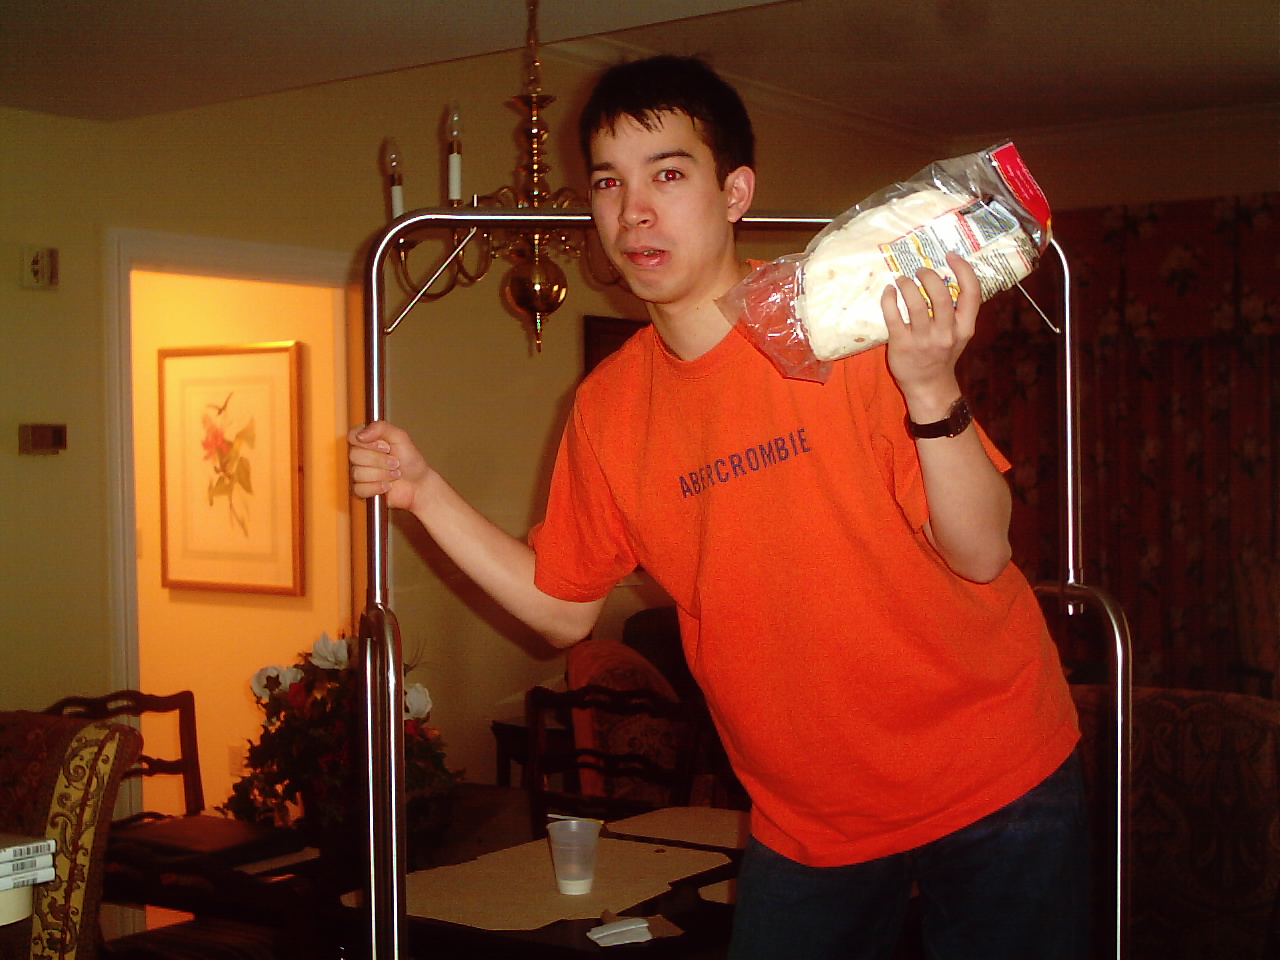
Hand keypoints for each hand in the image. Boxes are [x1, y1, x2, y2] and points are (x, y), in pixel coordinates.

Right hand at [347, 420, 430, 511]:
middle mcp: (359, 455)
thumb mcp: (400, 437)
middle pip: (354, 455)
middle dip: (379, 460)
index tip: (386, 447)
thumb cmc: (410, 460)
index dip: (368, 444)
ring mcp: (358, 473)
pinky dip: (377, 487)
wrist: (418, 483)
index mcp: (366, 440)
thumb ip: (381, 428)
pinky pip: (359, 489)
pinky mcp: (360, 490)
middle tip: (395, 462)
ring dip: (381, 474)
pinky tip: (387, 485)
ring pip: (357, 473)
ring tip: (394, 474)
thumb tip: (360, 434)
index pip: (352, 436)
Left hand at [881, 251, 980, 412]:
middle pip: (940, 294)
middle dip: (928, 275)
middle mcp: (946, 333)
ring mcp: (923, 339)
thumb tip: (946, 276)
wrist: (928, 385)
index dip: (963, 269)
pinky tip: (889, 292)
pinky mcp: (902, 344)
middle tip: (919, 271)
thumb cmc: (942, 355)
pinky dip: (889, 298)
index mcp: (964, 327)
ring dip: (906, 284)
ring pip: (915, 302)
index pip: (972, 293)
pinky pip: (893, 315)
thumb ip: (958, 311)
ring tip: (901, 280)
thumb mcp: (960, 335)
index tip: (950, 255)